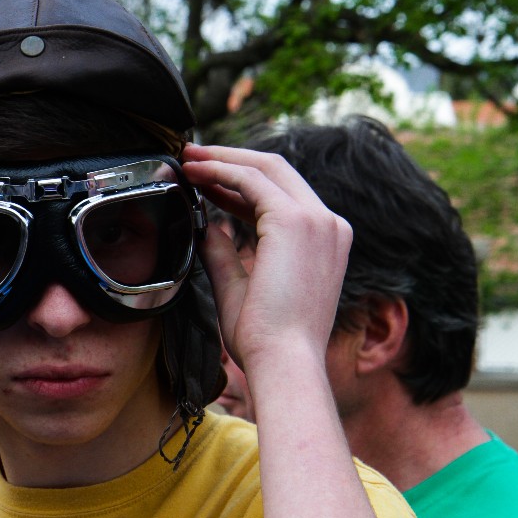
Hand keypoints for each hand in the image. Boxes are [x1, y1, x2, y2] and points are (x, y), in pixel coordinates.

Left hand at [182, 143, 351, 372]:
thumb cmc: (265, 339)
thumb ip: (225, 254)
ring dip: (223, 159)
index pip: (281, 195)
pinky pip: (253, 180)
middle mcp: (329, 225)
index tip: (207, 178)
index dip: (240, 181)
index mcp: (325, 241)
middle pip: (277, 171)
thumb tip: (208, 228)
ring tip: (188, 159)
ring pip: (266, 168)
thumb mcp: (239, 287)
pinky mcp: (296, 221)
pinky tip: (195, 173)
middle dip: (231, 159)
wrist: (283, 362)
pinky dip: (222, 171)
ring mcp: (317, 220)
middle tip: (193, 156)